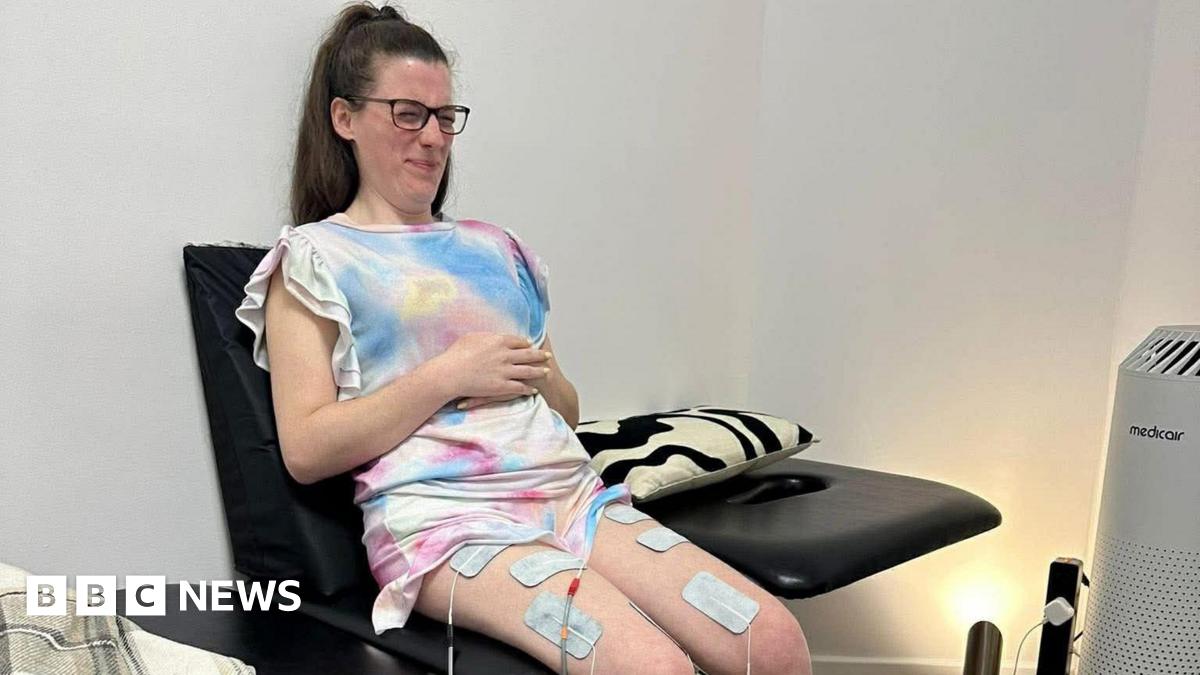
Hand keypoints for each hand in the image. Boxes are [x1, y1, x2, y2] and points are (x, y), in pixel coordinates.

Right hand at [427, 332, 550, 406]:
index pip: (518, 341)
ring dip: (539, 371)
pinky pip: (520, 387)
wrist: (450, 374)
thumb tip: (491, 336)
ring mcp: (505, 371)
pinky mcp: (502, 386)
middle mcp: (506, 355)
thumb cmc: (456, 355)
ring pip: (528, 371)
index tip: (530, 345)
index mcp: (499, 341)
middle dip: (540, 355)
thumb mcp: (471, 337)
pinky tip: (534, 390)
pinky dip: (528, 388)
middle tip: (548, 355)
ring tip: (547, 372)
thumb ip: (485, 336)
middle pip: (528, 354)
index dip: (526, 343)